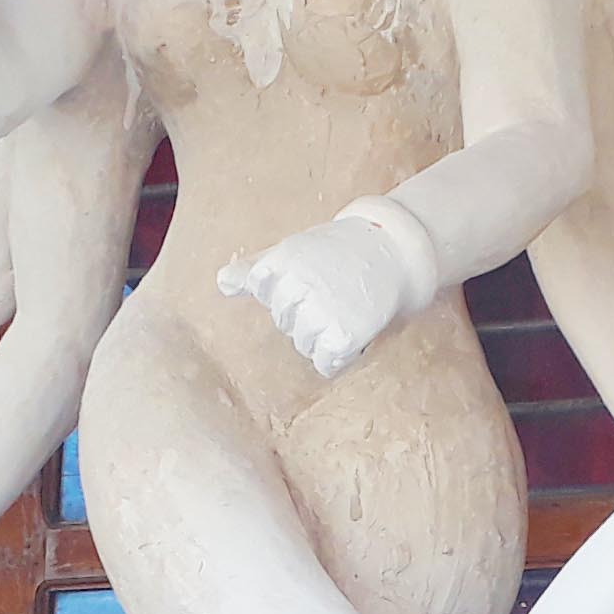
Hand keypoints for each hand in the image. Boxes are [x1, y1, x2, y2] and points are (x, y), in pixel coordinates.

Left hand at [219, 214, 416, 378]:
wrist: (392, 251)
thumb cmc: (338, 252)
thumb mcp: (292, 250)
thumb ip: (254, 269)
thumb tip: (221, 284)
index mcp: (281, 263)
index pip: (261, 288)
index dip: (286, 287)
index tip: (309, 273)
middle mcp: (297, 287)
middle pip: (284, 321)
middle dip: (305, 312)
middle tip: (334, 290)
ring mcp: (320, 312)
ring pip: (303, 344)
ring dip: (322, 334)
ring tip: (346, 308)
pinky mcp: (342, 335)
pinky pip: (324, 363)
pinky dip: (337, 356)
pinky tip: (351, 332)